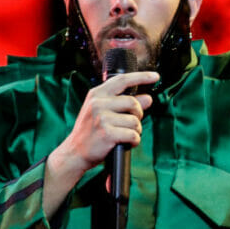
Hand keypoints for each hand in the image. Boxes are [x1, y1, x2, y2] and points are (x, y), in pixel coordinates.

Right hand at [43, 70, 158, 217]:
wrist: (74, 152)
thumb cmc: (91, 132)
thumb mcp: (104, 112)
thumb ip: (124, 104)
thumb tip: (148, 98)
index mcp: (96, 94)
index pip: (122, 80)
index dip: (141, 77)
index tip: (155, 76)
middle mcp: (98, 103)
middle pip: (133, 103)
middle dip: (138, 114)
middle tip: (131, 123)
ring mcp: (102, 118)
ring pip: (135, 121)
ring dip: (136, 130)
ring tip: (125, 135)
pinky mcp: (107, 133)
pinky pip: (133, 135)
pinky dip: (134, 141)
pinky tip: (126, 143)